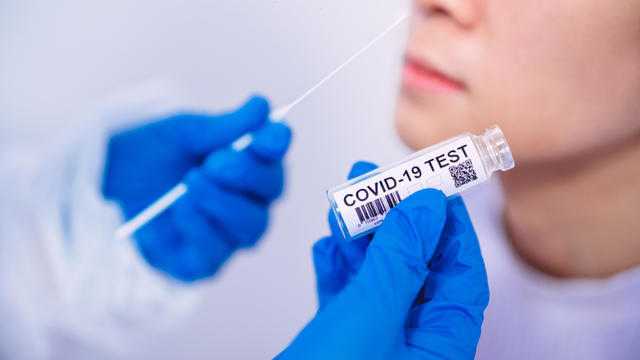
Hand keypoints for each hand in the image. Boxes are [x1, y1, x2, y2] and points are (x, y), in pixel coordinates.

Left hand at [103, 96, 291, 281]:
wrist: (106, 187)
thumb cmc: (151, 157)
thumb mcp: (182, 132)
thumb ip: (223, 126)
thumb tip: (261, 106)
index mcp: (248, 160)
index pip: (275, 153)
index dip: (276, 144)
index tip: (271, 134)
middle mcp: (248, 199)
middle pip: (272, 191)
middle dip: (248, 174)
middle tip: (216, 161)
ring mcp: (229, 234)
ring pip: (251, 225)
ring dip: (223, 202)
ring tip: (191, 182)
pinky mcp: (205, 262)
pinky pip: (216, 251)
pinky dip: (199, 227)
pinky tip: (178, 209)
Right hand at [278, 162, 488, 358]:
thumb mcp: (371, 315)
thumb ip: (401, 259)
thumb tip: (426, 207)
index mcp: (438, 345)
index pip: (460, 273)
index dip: (448, 226)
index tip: (432, 186)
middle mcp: (412, 345)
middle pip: (415, 268)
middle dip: (393, 222)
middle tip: (374, 180)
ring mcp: (375, 344)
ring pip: (376, 278)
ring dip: (360, 239)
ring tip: (342, 204)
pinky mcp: (340, 344)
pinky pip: (346, 296)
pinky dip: (337, 268)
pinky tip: (326, 247)